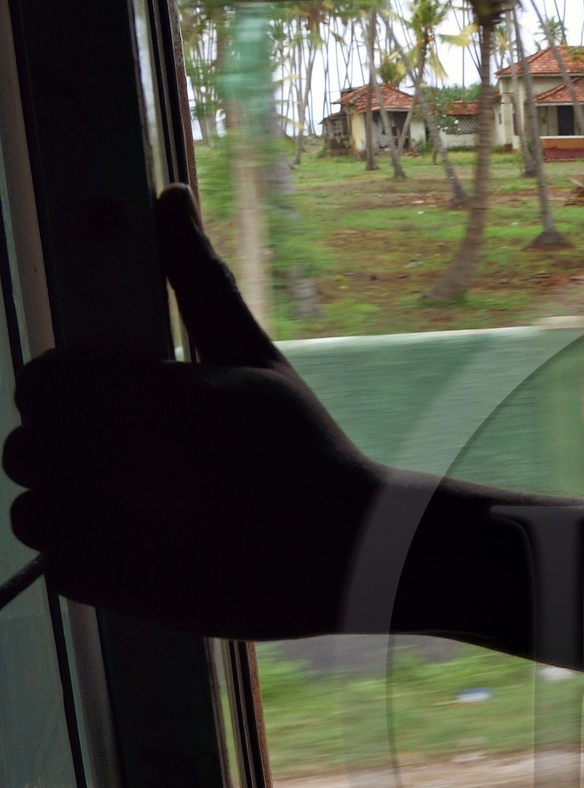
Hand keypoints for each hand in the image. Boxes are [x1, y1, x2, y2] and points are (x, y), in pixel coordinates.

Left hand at [4, 187, 383, 638]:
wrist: (347, 553)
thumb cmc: (302, 449)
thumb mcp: (251, 357)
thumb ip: (197, 279)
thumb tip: (169, 199)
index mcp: (139, 397)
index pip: (40, 383)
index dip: (64, 391)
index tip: (103, 404)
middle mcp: (110, 462)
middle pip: (24, 448)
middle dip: (63, 449)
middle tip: (124, 458)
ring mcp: (108, 531)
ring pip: (30, 512)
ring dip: (64, 507)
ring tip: (127, 505)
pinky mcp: (116, 588)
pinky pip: (56, 566)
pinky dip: (85, 560)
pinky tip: (140, 545)